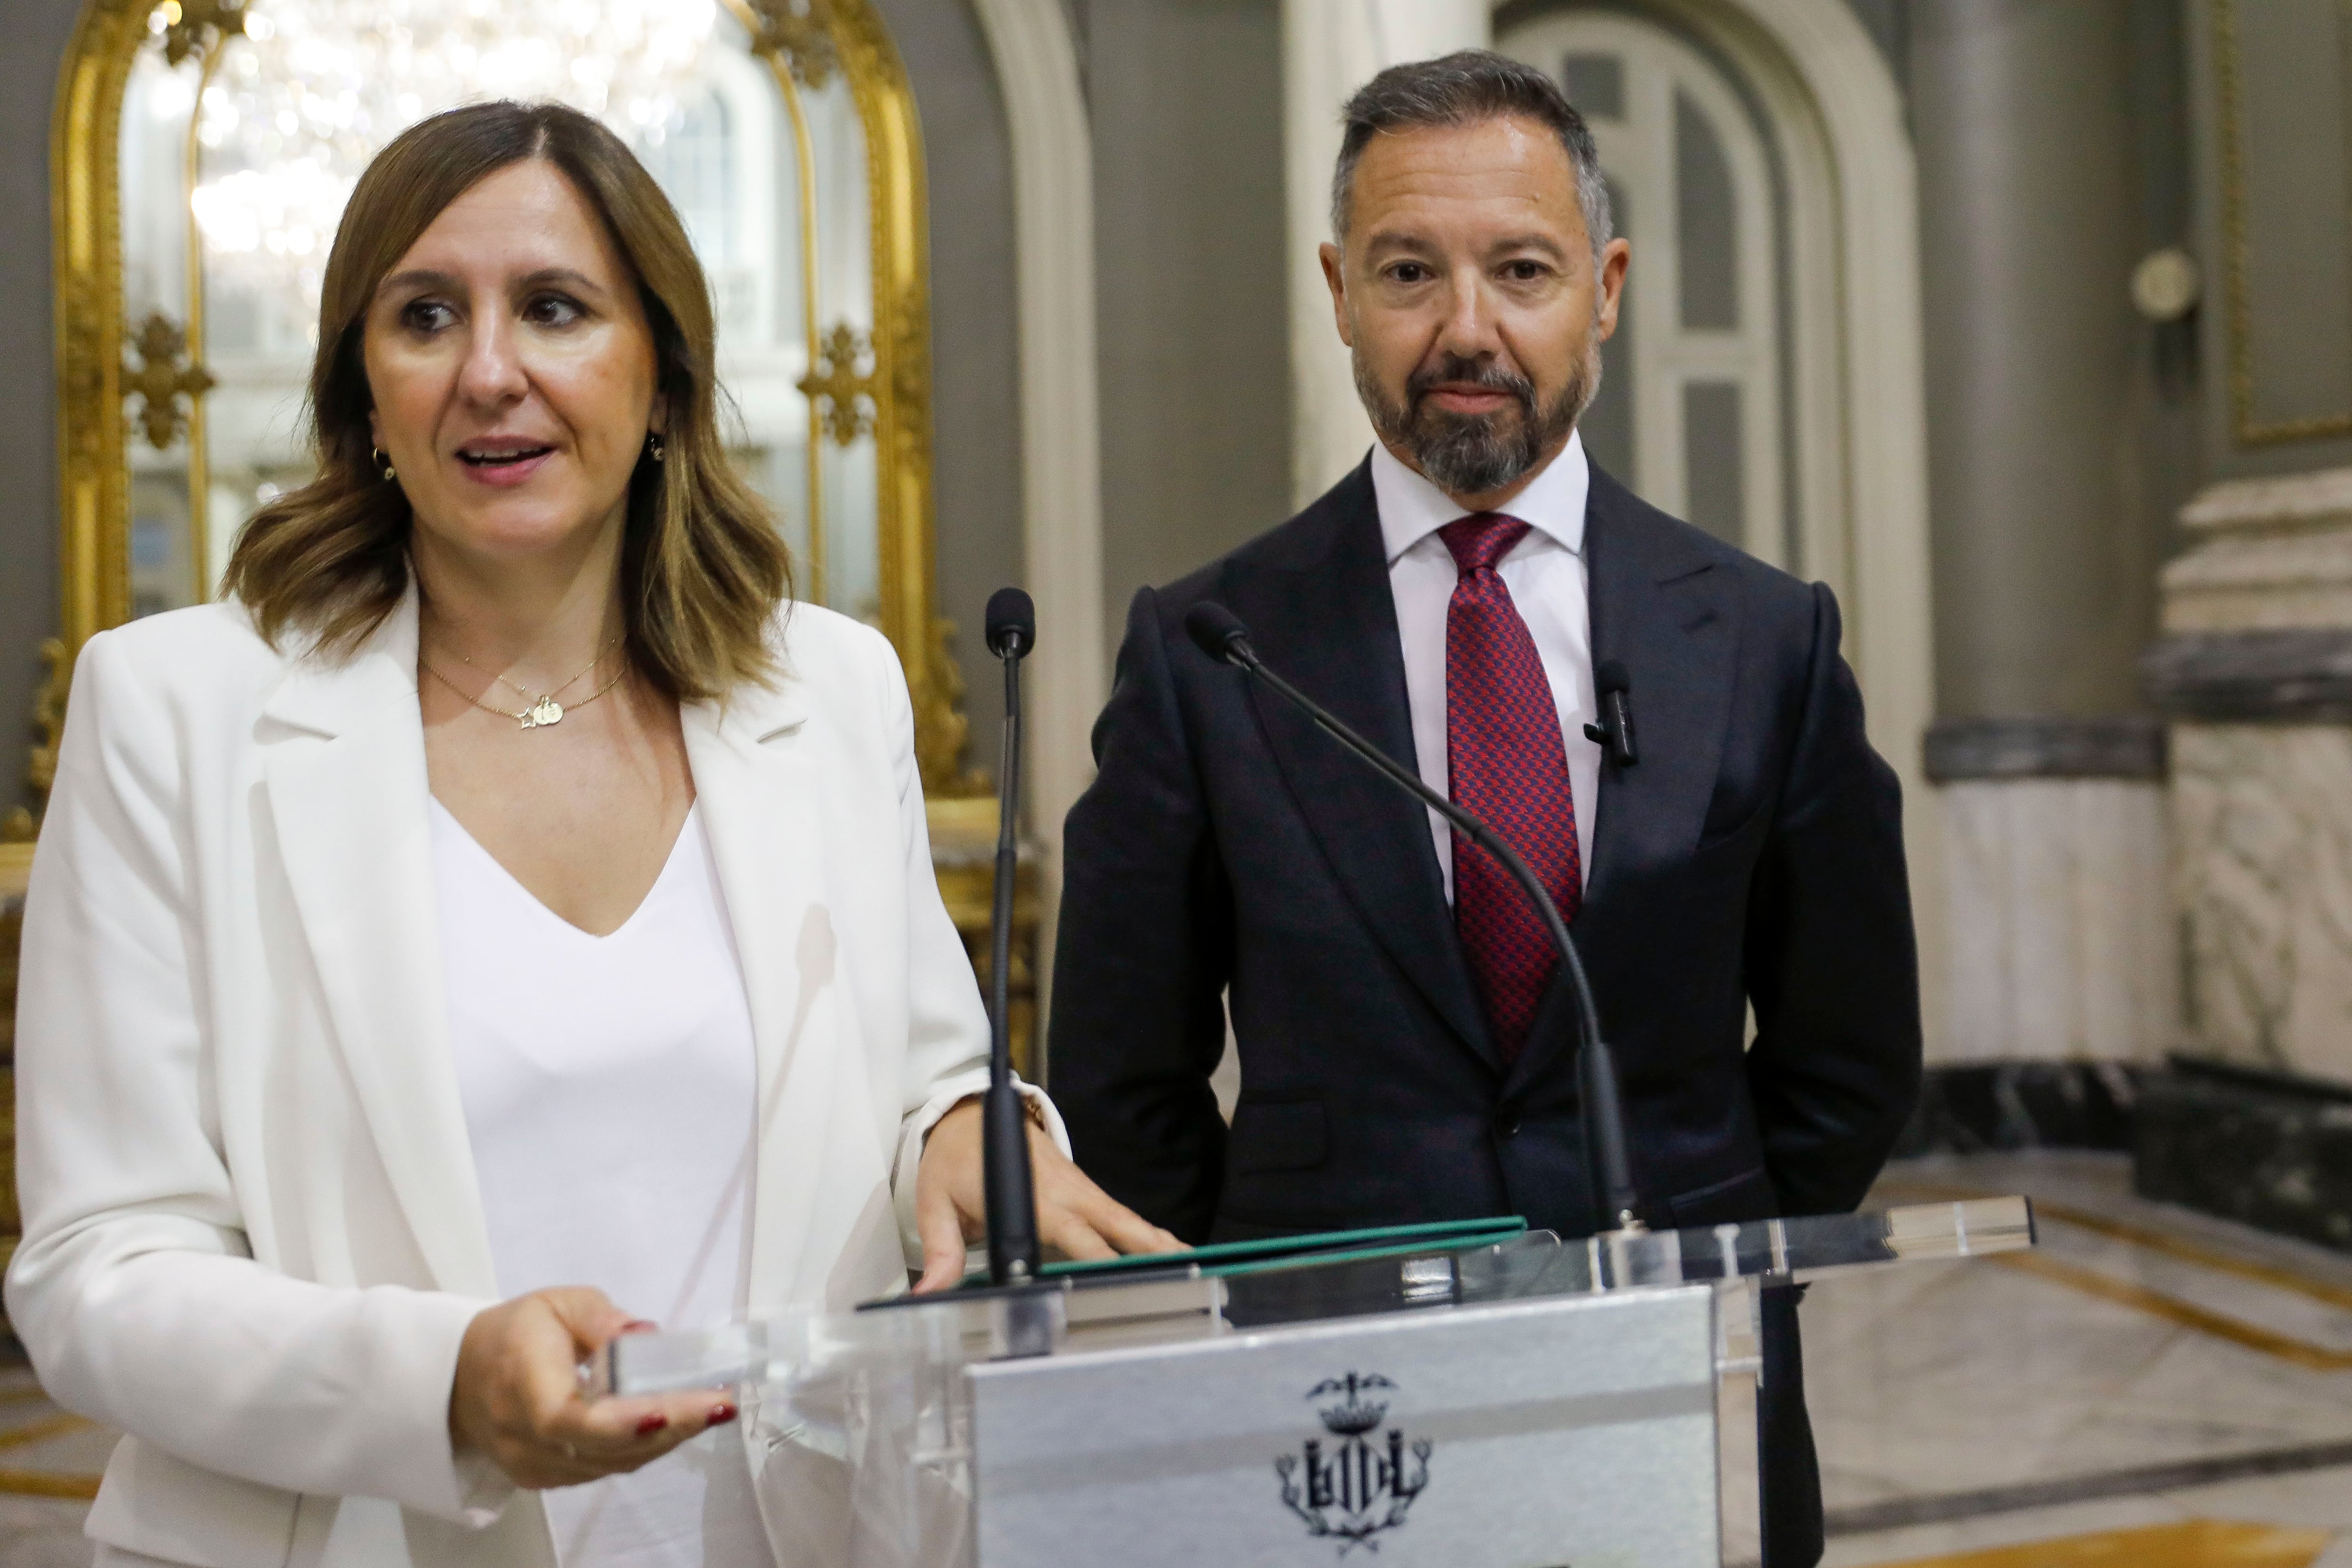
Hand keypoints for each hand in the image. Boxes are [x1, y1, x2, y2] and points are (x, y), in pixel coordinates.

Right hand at [449, 1287, 737, 1489]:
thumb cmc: (517, 1331)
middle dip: (668, 1427)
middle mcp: (522, 1436)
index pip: (567, 1419)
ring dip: (665, 1439)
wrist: (461, 1374)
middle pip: (601, 1448)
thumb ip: (601, 1318)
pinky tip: (675, 1423)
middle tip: (719, 1404)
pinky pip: (602, 1468)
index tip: (667, 1410)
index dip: (620, 1422)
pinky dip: (642, 1448)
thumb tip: (645, 1335)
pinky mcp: (543, 1477)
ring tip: (710, 1409)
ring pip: (609, 1463)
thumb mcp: (557, 1303)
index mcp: (520, 1383)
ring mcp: (531, 1464)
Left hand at [912, 1098, 1185, 1291]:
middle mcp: (1066, 1193)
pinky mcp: (1083, 1191)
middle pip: (1117, 1224)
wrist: (969, 1114)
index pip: (1074, 1234)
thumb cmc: (954, 1158)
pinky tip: (1169, 1252)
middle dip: (1149, 1249)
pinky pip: (1119, 1216)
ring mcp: (1079, 1190)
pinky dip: (1146, 1233)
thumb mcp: (936, 1202)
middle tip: (1182, 1274)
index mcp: (1034, 1197)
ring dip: (1157, 1241)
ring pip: (1127, 1219)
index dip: (1098, 1259)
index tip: (1120, 1283)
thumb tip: (929, 1294)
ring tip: (1193, 1267)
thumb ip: (940, 1251)